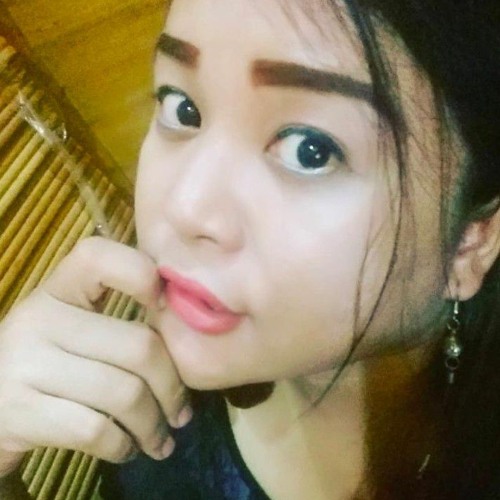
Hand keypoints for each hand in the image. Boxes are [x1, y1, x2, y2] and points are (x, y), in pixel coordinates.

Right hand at [0, 237, 189, 477]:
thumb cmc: (48, 358)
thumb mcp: (73, 324)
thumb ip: (117, 318)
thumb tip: (186, 332)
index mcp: (58, 288)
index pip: (99, 256)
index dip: (142, 275)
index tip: (164, 308)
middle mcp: (39, 318)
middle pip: (139, 347)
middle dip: (172, 388)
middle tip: (181, 412)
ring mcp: (25, 364)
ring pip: (125, 394)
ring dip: (153, 425)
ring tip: (161, 438)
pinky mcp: (19, 412)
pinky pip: (96, 430)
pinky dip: (123, 446)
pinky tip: (128, 448)